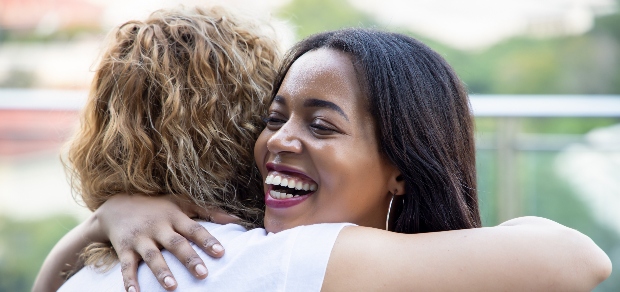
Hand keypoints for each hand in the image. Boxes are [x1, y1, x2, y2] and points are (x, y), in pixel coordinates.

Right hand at [94, 193, 238, 291]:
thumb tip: (237, 220)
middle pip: (176, 244)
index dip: (208, 240)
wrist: (116, 205)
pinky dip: (129, 281)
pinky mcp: (124, 248)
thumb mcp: (181, 203)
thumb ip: (209, 211)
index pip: (194, 229)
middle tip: (203, 274)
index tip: (221, 252)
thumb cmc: (157, 206)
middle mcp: (158, 227)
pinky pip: (126, 266)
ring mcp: (141, 238)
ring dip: (161, 272)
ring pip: (152, 256)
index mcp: (174, 216)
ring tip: (172, 287)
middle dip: (189, 258)